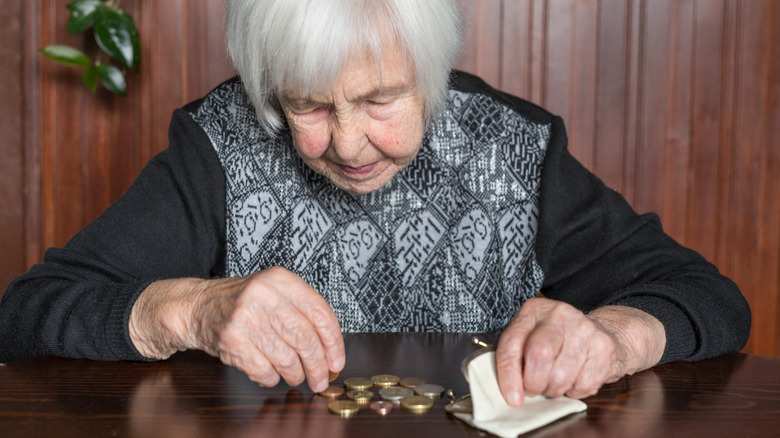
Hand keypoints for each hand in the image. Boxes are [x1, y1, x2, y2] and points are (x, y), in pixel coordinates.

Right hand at [129, 267, 344, 392]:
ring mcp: (246, 318)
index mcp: (281, 280)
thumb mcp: (274, 292)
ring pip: (287, 359)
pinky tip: (270, 372)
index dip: (334, 343)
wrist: (196, 306)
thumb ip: (302, 312)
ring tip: (294, 376)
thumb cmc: (242, 302)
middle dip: (317, 366)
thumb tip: (330, 351)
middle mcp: (264, 295)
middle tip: (320, 379)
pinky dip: (271, 378)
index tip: (336, 361)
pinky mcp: (232, 340)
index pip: (320, 313)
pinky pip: (264, 370)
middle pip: (306, 339)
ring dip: (295, 375)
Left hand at [495, 297, 664, 405]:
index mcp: (534, 310)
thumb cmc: (560, 341)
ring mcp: (584, 328)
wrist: (607, 332)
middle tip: (536, 389)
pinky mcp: (604, 347)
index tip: (512, 397)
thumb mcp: (532, 338)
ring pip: (560, 375)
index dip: (508, 375)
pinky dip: (575, 391)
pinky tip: (576, 379)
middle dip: (534, 383)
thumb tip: (510, 392)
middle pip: (538, 355)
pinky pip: (583, 385)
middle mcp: (559, 314)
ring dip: (555, 390)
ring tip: (557, 382)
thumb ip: (516, 357)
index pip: (512, 344)